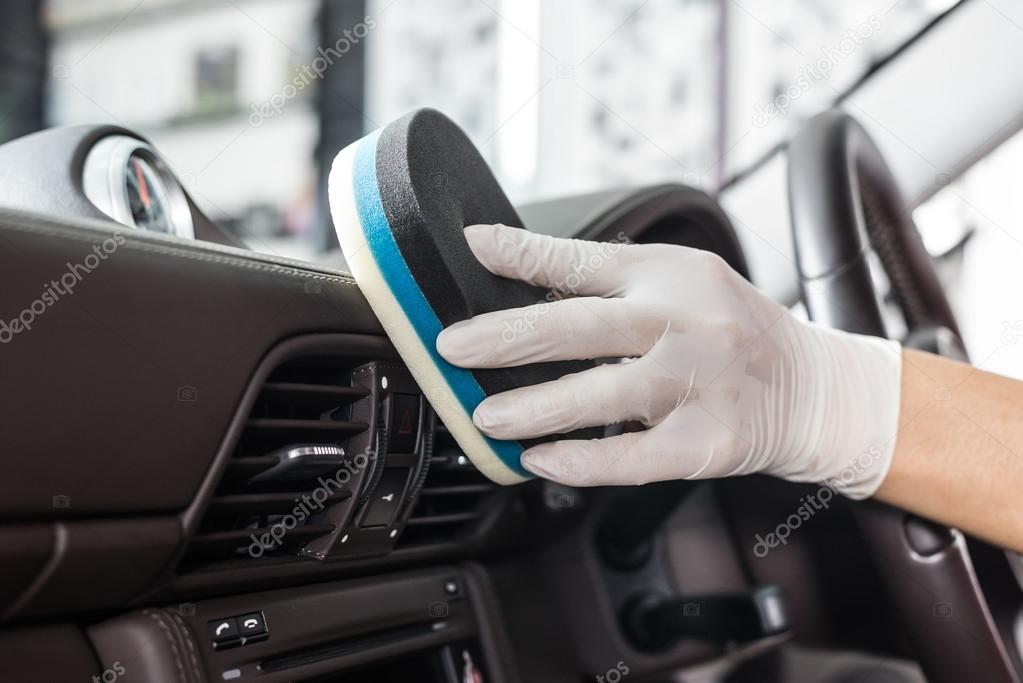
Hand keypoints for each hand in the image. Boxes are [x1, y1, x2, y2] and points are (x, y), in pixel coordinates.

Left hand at [436, 224, 902, 497]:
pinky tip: (541, 460)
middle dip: (508, 338)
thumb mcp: (683, 281)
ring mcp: (701, 384)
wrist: (816, 388)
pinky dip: (583, 460)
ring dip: (535, 408)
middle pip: (582, 327)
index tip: (473, 246)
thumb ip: (613, 281)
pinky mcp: (710, 443)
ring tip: (486, 416)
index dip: (524, 253)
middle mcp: (687, 322)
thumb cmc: (734, 330)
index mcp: (672, 275)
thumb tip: (524, 272)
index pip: (585, 260)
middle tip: (452, 348)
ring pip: (603, 396)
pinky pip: (635, 456)